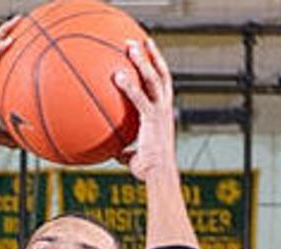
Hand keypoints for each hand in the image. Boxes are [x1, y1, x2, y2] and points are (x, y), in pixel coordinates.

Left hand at [113, 37, 175, 181]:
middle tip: (139, 42)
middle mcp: (165, 108)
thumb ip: (126, 151)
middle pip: (160, 75)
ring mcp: (161, 112)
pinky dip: (129, 86)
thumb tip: (116, 152)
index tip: (149, 56)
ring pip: (154, 79)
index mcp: (163, 114)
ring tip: (131, 46)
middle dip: (151, 56)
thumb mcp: (134, 158)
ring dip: (143, 61)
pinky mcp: (153, 118)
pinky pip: (140, 98)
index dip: (156, 70)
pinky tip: (117, 76)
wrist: (158, 174)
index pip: (161, 86)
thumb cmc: (149, 170)